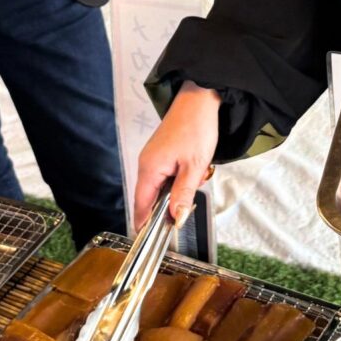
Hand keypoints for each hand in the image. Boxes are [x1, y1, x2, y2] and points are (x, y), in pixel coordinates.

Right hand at [133, 82, 219, 227]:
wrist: (199, 98)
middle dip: (170, 204)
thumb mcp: (194, 166)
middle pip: (150, 198)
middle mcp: (145, 164)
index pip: (140, 206)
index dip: (145, 225)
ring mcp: (152, 158)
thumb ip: (183, 194)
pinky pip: (166, 175)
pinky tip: (194, 168)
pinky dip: (179, 178)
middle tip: (190, 196)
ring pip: (161, 187)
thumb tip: (175, 219)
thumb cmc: (196, 127)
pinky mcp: (160, 153)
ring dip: (178, 189)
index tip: (152, 242)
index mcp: (149, 169)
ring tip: (197, 173)